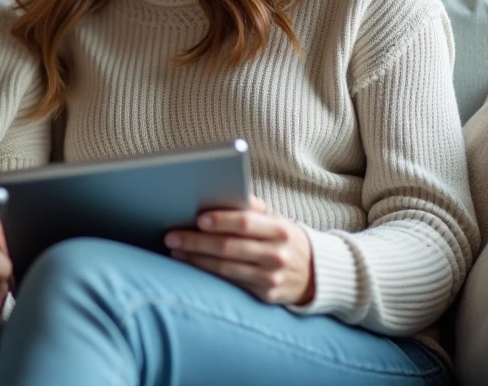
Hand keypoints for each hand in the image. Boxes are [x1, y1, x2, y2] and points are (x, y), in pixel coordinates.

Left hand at [164, 195, 314, 305]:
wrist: (315, 274)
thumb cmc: (285, 239)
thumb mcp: (277, 219)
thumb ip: (253, 207)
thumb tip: (222, 191)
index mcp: (280, 230)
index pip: (246, 223)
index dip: (221, 221)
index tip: (198, 219)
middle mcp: (277, 255)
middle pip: (229, 248)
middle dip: (197, 242)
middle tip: (171, 236)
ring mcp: (271, 278)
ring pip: (226, 269)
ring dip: (196, 259)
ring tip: (175, 251)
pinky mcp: (265, 296)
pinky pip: (231, 284)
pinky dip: (208, 274)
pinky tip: (191, 266)